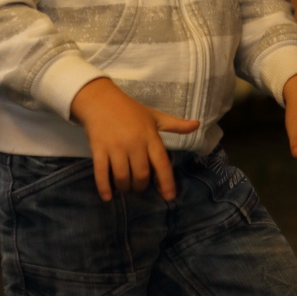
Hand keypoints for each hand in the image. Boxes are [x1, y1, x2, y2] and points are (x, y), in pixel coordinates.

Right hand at [70, 78, 199, 201]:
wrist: (100, 98)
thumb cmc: (129, 109)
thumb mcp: (154, 115)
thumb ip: (175, 125)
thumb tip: (197, 125)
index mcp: (150, 136)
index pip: (162, 163)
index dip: (167, 182)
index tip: (169, 197)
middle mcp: (134, 143)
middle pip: (141, 174)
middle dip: (141, 186)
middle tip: (139, 186)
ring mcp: (115, 147)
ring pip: (123, 177)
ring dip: (125, 188)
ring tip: (125, 188)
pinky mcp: (99, 149)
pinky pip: (102, 173)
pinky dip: (104, 187)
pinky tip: (107, 196)